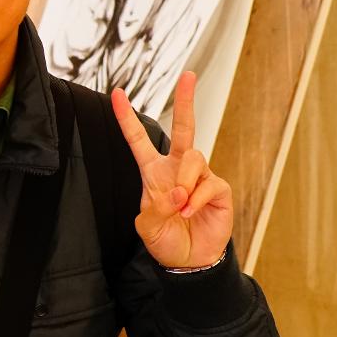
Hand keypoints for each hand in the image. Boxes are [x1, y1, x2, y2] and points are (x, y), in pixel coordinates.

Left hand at [110, 71, 233, 269]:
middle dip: (185, 101)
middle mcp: (177, 169)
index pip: (139, 141)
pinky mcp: (218, 188)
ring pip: (193, 157)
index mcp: (154, 173)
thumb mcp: (148, 227)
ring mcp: (199, 176)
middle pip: (182, 128)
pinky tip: (191, 212)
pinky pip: (209, 182)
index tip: (117, 93)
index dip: (127, 119)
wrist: (190, 262)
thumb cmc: (166, 240)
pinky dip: (197, 198)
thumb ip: (154, 209)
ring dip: (185, 181)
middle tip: (188, 75)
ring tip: (180, 206)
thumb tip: (176, 193)